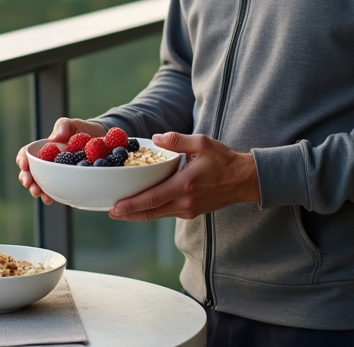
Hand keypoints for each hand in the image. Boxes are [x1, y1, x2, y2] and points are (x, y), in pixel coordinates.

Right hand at [16, 118, 105, 203]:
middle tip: (30, 184)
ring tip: (39, 194)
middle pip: (29, 173)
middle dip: (27, 179)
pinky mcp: (64, 183)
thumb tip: (52, 139)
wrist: (99, 140)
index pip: (26, 154)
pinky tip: (51, 199)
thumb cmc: (80, 130)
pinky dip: (51, 196)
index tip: (24, 165)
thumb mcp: (70, 124)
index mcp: (42, 149)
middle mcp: (45, 164)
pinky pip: (55, 191)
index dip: (22, 160)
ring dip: (37, 190)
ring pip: (39, 185)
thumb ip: (61, 127)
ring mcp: (54, 175)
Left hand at [109, 132, 259, 220]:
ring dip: (138, 215)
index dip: (132, 204)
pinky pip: (166, 213)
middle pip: (151, 212)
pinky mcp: (190, 212)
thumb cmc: (223, 160)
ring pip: (157, 215)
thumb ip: (177, 140)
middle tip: (110, 212)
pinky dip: (151, 211)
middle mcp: (185, 202)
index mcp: (185, 184)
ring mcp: (188, 210)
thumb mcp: (202, 143)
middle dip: (129, 214)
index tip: (116, 207)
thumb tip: (155, 138)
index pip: (154, 198)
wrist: (244, 180)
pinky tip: (141, 206)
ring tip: (120, 212)